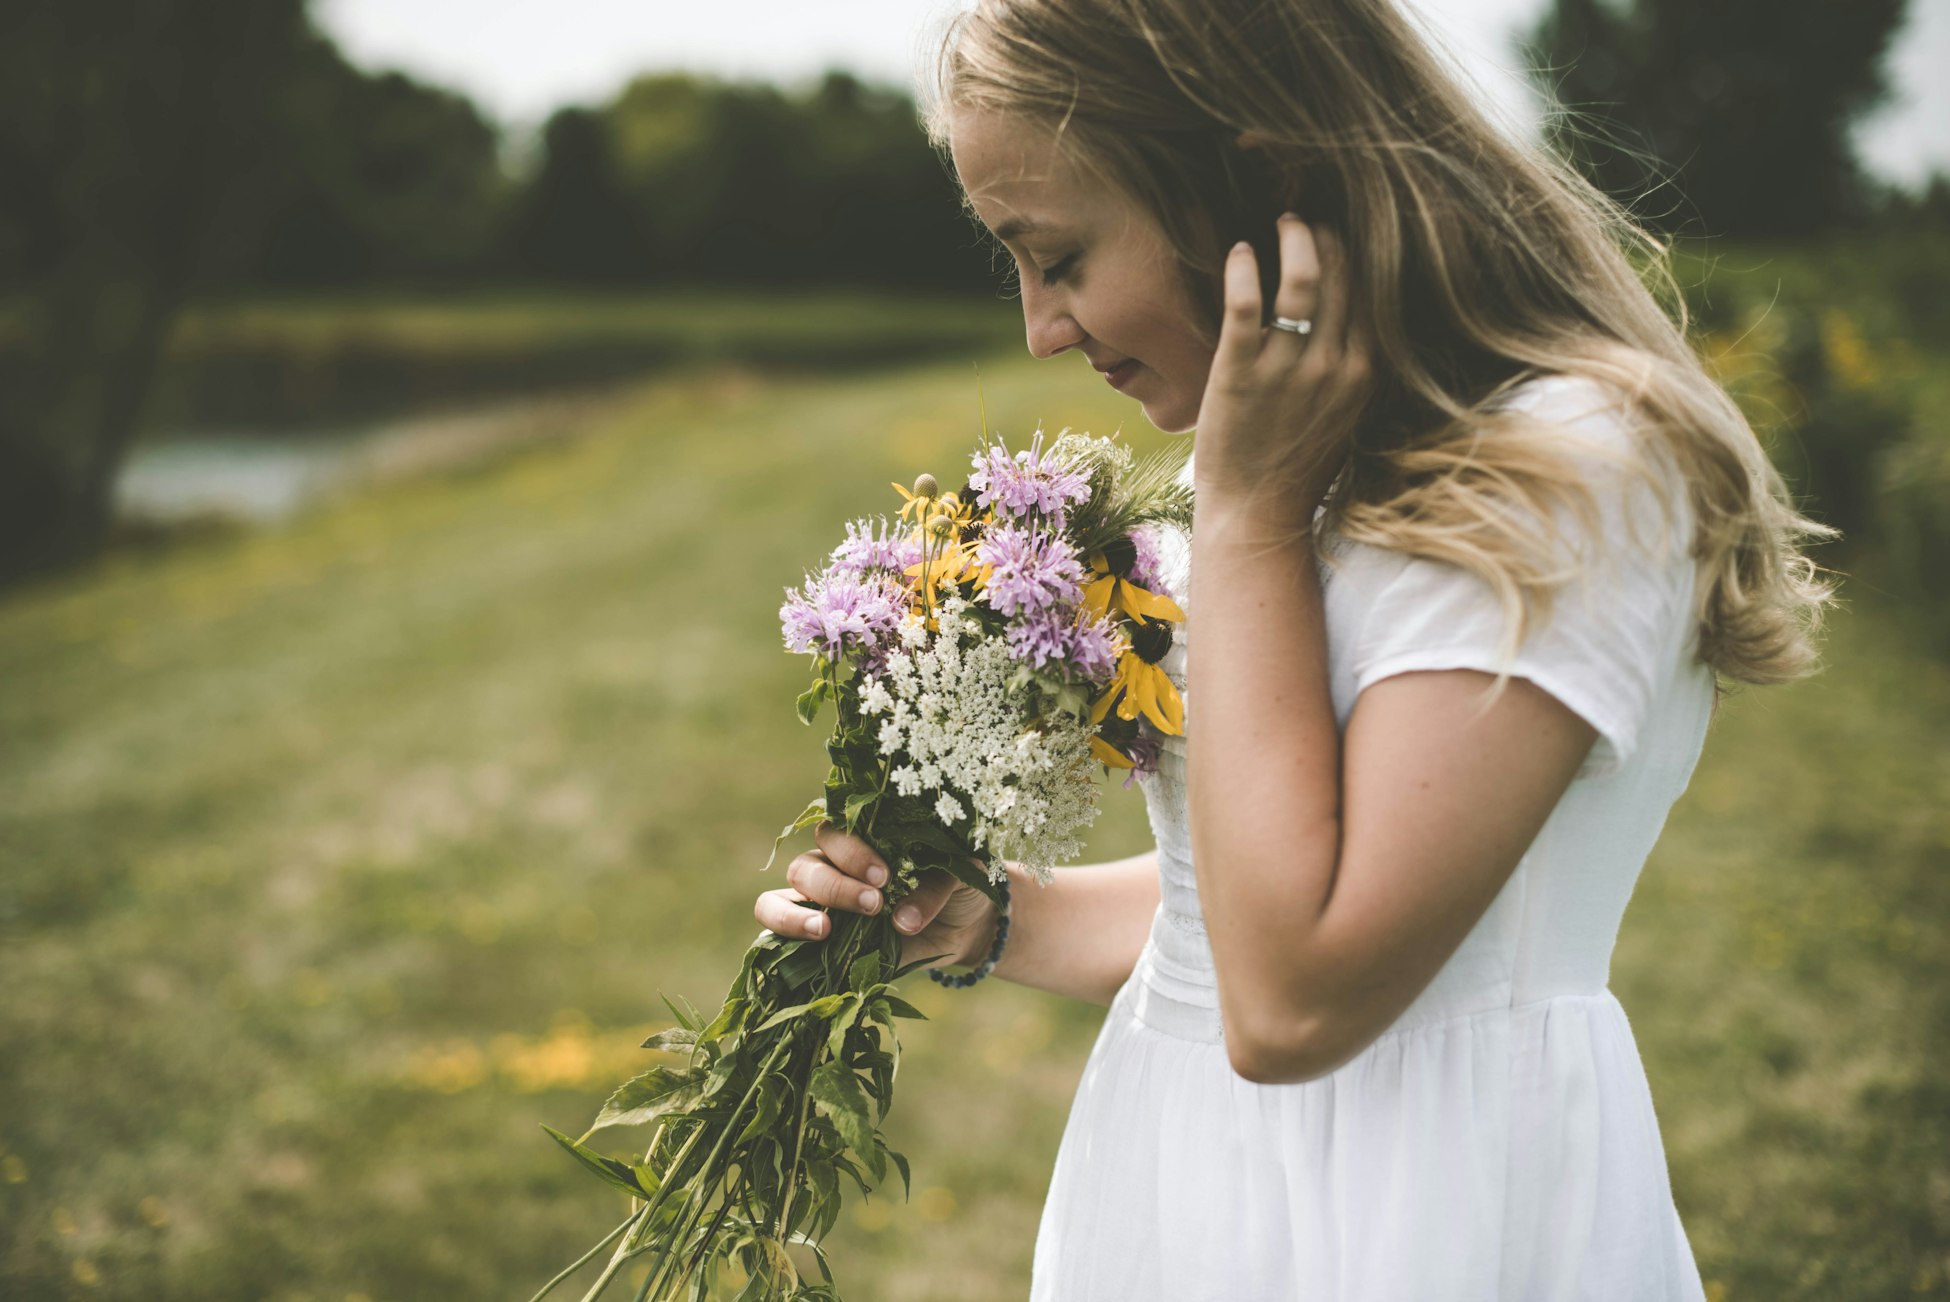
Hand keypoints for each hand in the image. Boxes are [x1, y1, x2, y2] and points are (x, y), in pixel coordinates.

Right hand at [753, 820, 1000, 972]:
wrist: (967, 925)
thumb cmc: (958, 885)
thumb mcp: (959, 876)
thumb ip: (932, 890)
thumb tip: (902, 921)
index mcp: (861, 840)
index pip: (834, 833)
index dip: (852, 853)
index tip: (884, 876)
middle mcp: (831, 869)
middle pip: (805, 868)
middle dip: (835, 886)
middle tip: (874, 904)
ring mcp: (818, 907)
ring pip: (775, 900)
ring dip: (795, 915)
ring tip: (824, 929)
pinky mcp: (817, 943)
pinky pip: (777, 939)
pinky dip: (784, 940)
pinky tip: (812, 947)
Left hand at [1193, 215, 1374, 516]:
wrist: (1257, 514)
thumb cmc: (1295, 464)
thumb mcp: (1344, 413)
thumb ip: (1352, 367)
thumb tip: (1354, 322)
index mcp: (1364, 372)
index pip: (1372, 293)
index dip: (1358, 253)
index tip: (1343, 231)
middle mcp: (1333, 365)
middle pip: (1343, 276)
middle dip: (1328, 235)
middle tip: (1309, 218)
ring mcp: (1287, 369)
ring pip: (1302, 279)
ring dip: (1294, 238)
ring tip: (1282, 222)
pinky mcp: (1240, 373)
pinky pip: (1247, 304)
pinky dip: (1244, 268)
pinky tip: (1239, 252)